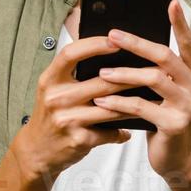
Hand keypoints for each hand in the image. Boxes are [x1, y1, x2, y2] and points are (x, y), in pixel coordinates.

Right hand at [16, 32, 141, 182]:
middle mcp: (56, 97)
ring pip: (111, 107)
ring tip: (154, 96)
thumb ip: (72, 72)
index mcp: (50, 80)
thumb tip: (108, 54)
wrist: (36, 151)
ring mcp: (67, 119)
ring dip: (135, 102)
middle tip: (153, 69)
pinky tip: (131, 129)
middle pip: (100, 81)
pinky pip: (109, 131)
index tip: (115, 40)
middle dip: (131, 75)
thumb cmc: (50, 115)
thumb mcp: (52, 89)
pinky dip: (122, 131)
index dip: (94, 45)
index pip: (71, 54)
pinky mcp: (79, 139)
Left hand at [90, 0, 190, 179]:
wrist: (176, 158)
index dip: (181, 23)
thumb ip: (162, 68)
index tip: (171, 2)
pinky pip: (142, 106)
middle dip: (136, 43)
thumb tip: (136, 38)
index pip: (189, 43)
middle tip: (112, 35)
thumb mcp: (167, 90)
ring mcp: (189, 106)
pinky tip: (102, 99)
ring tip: (101, 73)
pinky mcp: (175, 124)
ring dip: (123, 74)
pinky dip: (119, 101)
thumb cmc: (165, 118)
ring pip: (153, 78)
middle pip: (165, 56)